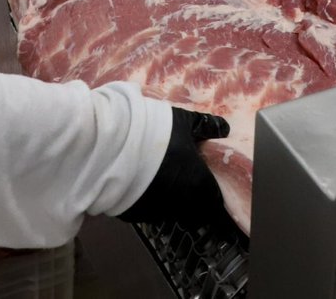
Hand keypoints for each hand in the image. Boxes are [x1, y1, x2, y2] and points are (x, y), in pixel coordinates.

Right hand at [117, 107, 231, 226]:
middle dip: (193, 199)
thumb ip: (206, 127)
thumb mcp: (184, 121)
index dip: (214, 192)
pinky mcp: (134, 215)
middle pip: (195, 212)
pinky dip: (149, 200)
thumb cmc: (156, 132)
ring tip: (161, 177)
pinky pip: (148, 210)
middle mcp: (181, 207)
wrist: (111, 145)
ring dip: (171, 200)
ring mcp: (156, 214)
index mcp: (199, 186)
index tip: (208, 180)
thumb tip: (224, 128)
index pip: (216, 202)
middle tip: (185, 177)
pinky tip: (141, 183)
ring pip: (171, 212)